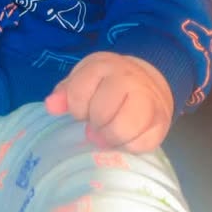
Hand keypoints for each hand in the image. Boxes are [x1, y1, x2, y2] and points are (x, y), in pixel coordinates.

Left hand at [45, 51, 173, 152]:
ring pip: (121, 130)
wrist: (148, 80)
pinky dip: (129, 145)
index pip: (78, 94)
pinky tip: (128, 134)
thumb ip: (66, 91)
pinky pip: (139, 145)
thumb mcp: (85, 77)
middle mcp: (127, 79)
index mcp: (103, 65)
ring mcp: (148, 100)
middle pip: (100, 114)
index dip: (77, 108)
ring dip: (111, 136)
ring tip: (111, 129)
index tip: (84, 108)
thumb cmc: (108, 81)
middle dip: (95, 122)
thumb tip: (51, 105)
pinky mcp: (161, 123)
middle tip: (99, 119)